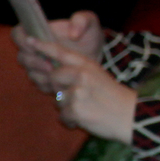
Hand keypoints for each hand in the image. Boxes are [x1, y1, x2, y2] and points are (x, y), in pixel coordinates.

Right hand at [12, 12, 104, 90]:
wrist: (97, 55)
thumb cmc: (88, 35)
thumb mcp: (89, 23)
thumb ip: (81, 20)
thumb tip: (73, 34)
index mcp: (38, 32)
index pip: (18, 34)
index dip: (21, 40)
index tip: (34, 44)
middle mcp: (34, 50)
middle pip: (22, 57)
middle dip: (34, 62)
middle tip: (50, 66)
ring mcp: (39, 67)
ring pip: (31, 73)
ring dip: (42, 75)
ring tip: (57, 76)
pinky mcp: (46, 80)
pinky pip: (41, 85)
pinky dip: (50, 86)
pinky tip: (62, 84)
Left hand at [22, 39, 136, 140]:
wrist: (130, 115)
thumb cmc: (113, 97)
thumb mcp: (98, 76)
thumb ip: (77, 72)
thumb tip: (53, 76)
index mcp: (87, 65)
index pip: (60, 52)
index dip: (43, 46)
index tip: (29, 40)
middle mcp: (81, 75)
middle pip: (52, 77)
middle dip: (60, 88)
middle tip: (79, 96)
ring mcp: (77, 92)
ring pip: (57, 99)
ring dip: (68, 107)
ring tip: (87, 108)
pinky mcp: (75, 110)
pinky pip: (63, 115)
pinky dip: (72, 120)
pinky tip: (87, 118)